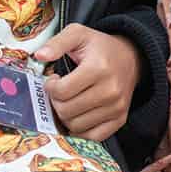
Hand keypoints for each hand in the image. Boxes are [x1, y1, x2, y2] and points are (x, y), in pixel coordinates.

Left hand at [35, 25, 143, 142]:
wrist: (131, 57)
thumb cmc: (100, 47)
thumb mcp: (79, 34)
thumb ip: (57, 42)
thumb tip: (39, 55)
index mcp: (99, 68)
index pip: (61, 91)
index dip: (50, 86)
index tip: (55, 79)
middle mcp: (111, 90)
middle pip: (66, 111)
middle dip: (56, 102)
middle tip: (61, 91)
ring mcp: (117, 107)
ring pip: (76, 126)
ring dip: (66, 116)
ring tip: (71, 100)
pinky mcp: (120, 119)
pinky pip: (91, 137)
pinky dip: (80, 130)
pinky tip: (79, 114)